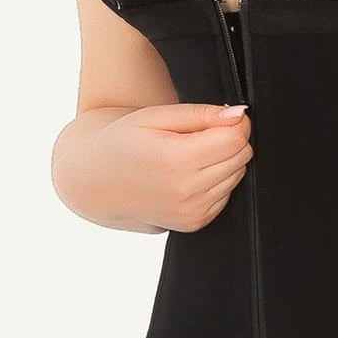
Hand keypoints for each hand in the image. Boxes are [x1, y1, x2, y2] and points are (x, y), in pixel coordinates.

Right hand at [72, 102, 252, 232]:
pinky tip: (186, 174)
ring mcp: (192, 211)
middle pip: (242, 155)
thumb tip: (239, 115)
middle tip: (196, 136)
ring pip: (237, 174)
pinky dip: (215, 181)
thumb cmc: (122, 143)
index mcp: (177, 160)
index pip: (237, 137)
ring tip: (187, 155)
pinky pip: (227, 193)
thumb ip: (200, 114)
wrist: (96, 184)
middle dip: (228, 140)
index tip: (217, 118)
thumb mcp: (154, 117)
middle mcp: (188, 191)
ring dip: (222, 161)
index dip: (234, 121)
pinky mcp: (195, 222)